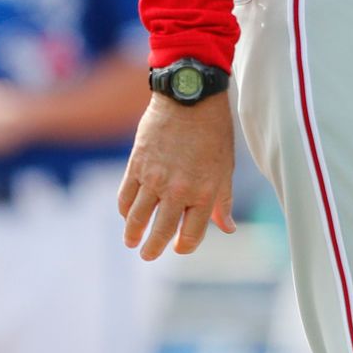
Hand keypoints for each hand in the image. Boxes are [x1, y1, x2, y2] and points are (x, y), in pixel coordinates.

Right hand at [117, 93, 235, 259]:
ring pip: (137, 218)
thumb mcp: (225, 166)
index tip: (180, 248)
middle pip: (161, 231)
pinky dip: (124, 210)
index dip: (185, 246)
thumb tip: (228, 228)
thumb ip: (223, 200)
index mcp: (206, 192)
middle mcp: (179, 190)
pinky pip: (125, 198)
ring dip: (132, 234)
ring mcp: (155, 179)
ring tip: (132, 241)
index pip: (193, 234)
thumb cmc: (214, 132)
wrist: (190, 98)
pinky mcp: (136, 166)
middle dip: (154, 248)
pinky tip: (127, 215)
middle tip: (148, 254)